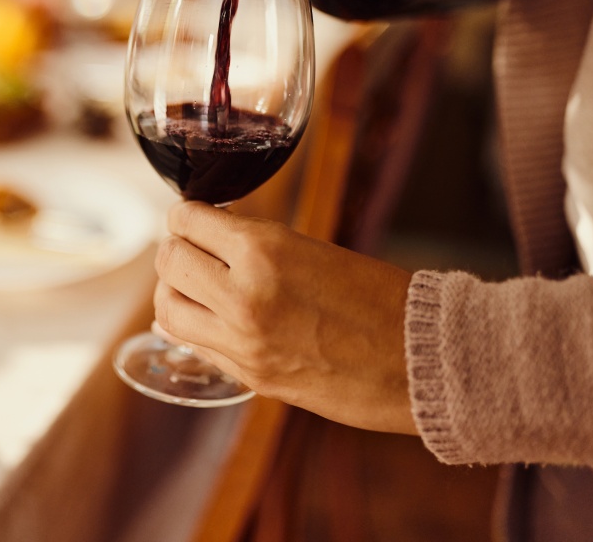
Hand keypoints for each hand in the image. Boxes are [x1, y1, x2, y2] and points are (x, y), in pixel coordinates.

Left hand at [152, 201, 416, 433]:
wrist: (425, 358)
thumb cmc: (380, 296)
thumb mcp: (312, 250)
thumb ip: (253, 247)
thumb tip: (201, 244)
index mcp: (264, 250)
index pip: (186, 219)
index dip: (185, 216)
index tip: (194, 218)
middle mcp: (243, 294)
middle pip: (168, 261)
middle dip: (175, 249)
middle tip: (192, 248)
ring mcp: (243, 341)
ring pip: (167, 307)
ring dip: (173, 290)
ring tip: (194, 284)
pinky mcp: (251, 375)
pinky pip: (193, 345)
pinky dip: (188, 327)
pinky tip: (202, 318)